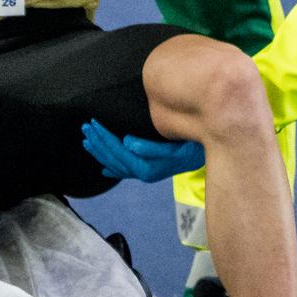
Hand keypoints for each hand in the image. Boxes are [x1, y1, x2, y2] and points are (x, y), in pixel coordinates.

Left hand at [81, 119, 203, 181]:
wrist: (212, 157)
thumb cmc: (194, 149)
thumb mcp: (174, 148)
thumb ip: (150, 148)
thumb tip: (126, 142)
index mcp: (145, 168)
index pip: (117, 151)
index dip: (103, 137)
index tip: (92, 123)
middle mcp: (143, 173)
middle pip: (113, 158)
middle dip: (97, 142)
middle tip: (85, 127)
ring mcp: (146, 173)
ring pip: (116, 164)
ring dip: (100, 152)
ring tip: (87, 141)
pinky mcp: (150, 171)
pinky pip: (125, 170)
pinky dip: (112, 167)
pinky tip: (104, 169)